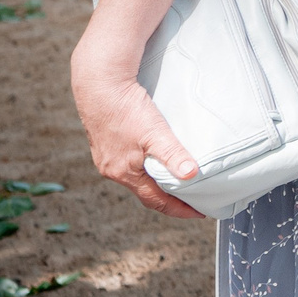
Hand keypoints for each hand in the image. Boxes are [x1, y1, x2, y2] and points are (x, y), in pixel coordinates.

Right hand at [70, 35, 206, 218]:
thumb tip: (191, 175)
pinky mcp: (106, 141)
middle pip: (145, 191)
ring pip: (136, 176)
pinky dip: (146, 166)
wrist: (98, 84)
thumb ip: (173, 155)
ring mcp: (107, 156)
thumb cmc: (125, 109)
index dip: (178, 208)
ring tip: (178, 179)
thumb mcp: (155, 133)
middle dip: (169, 197)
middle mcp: (112, 169)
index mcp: (123, 173)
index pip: (155, 200)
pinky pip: (129, 161)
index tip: (198, 212)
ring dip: (156, 180)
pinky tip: (155, 157)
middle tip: (193, 198)